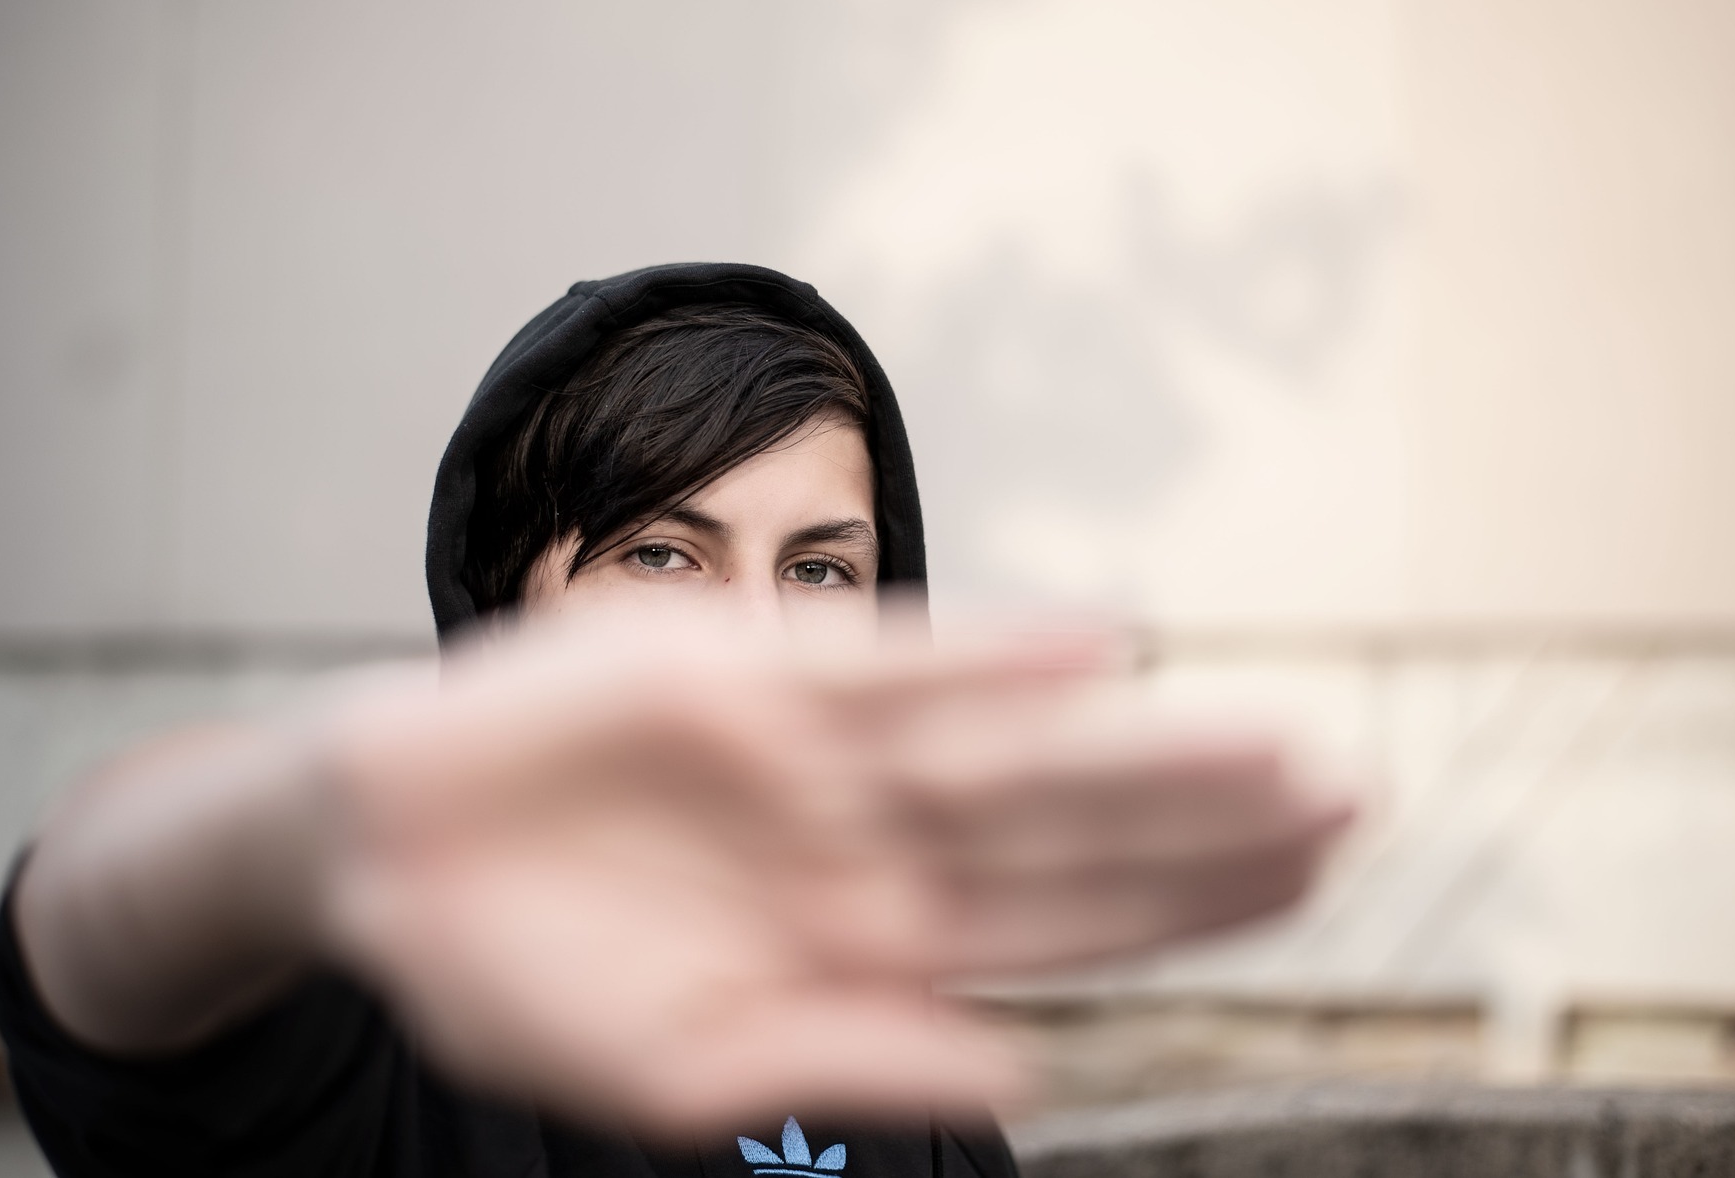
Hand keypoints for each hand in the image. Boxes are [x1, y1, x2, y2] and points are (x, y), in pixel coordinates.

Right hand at [307, 608, 1351, 1130]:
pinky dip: (990, 655)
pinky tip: (1099, 651)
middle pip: (1072, 830)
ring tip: (1284, 745)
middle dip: (1212, 825)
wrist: (376, 857)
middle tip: (1359, 800)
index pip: (1068, 925)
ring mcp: (813, 746)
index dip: (1194, 912)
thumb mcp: (681, 1071)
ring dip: (1143, 746)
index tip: (1319, 890)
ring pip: (1013, 743)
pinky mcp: (742, 668)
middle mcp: (865, 833)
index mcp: (864, 937)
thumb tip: (1029, 1084)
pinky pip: (889, 659)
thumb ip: (856, 1058)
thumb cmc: (515, 977)